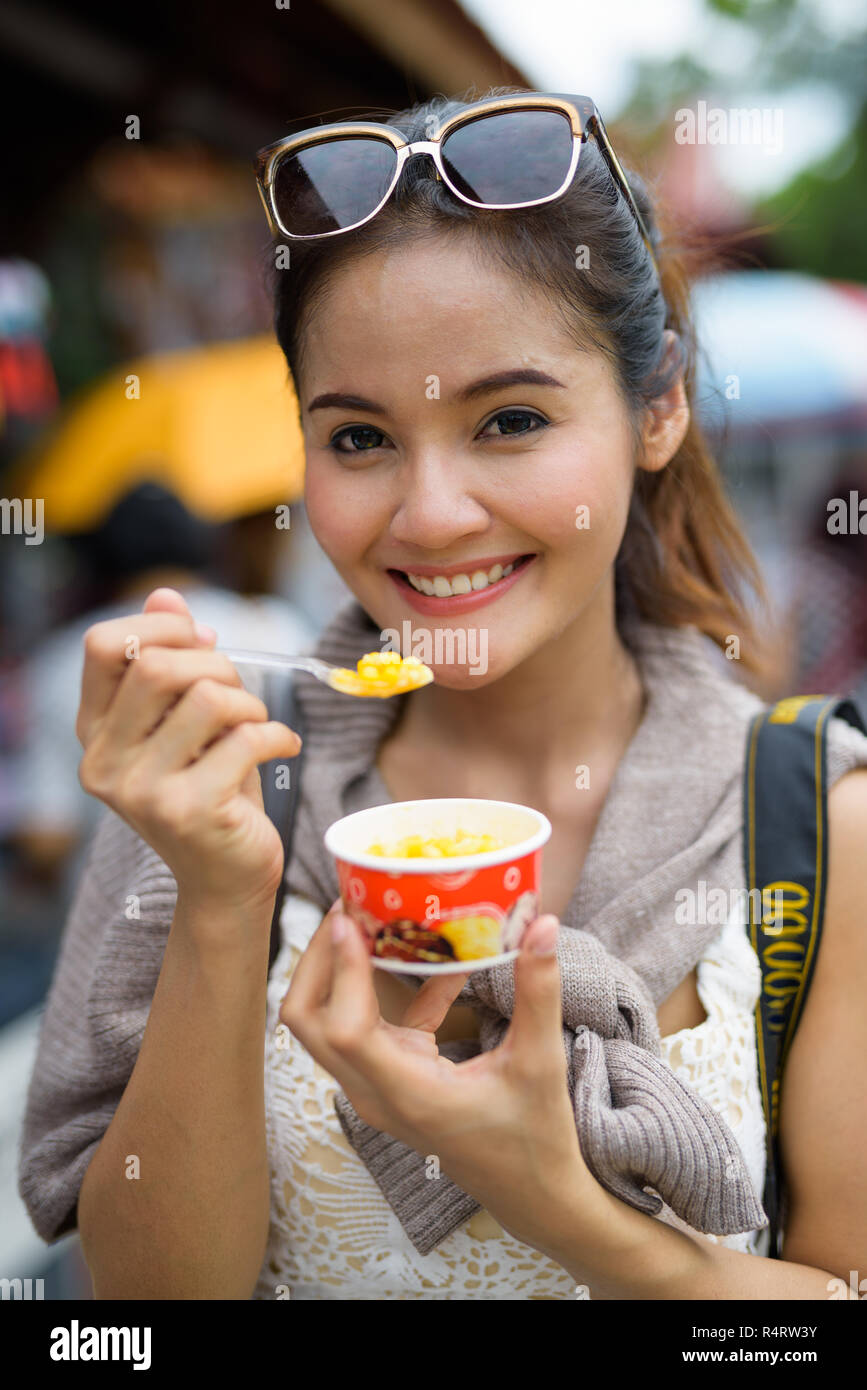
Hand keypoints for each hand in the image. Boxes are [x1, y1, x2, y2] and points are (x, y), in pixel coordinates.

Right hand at [77, 586, 301, 915]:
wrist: (226, 880)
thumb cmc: (211, 789)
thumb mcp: (186, 723)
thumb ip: (172, 660)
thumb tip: (166, 596)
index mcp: (94, 732)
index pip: (102, 645)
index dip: (161, 628)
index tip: (203, 643)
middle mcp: (104, 763)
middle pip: (157, 665)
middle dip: (217, 665)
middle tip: (241, 696)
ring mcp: (142, 792)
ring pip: (207, 698)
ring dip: (249, 703)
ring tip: (258, 725)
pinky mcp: (189, 812)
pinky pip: (246, 739)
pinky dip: (278, 735)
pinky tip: (283, 747)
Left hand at [279, 903, 596, 1257]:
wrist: (531, 1194)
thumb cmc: (536, 1138)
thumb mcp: (541, 1063)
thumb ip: (539, 992)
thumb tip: (542, 923)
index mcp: (408, 1094)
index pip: (346, 1028)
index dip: (342, 970)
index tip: (351, 918)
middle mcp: (376, 1093)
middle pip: (307, 1022)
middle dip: (317, 960)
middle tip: (349, 907)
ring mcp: (376, 1089)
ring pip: (323, 1024)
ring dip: (334, 971)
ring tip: (367, 919)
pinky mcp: (389, 1080)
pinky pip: (365, 1026)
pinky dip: (381, 990)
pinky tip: (429, 960)